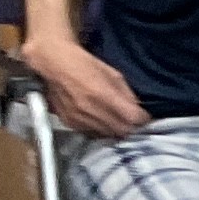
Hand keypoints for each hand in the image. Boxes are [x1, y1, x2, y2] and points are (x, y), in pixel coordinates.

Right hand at [22, 29, 151, 139]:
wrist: (53, 65)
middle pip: (122, 131)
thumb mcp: (113, 74)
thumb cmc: (85, 64)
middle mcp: (90, 110)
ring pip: (108, 135)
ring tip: (118, 121)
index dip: (143, 120)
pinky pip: (92, 134)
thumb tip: (138, 111)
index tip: (145, 117)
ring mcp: (79, 119)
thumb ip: (127, 94)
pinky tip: (102, 121)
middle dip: (132, 127)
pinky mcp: (70, 124)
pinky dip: (101, 130)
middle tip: (134, 122)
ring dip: (116, 130)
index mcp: (103, 95)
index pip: (133, 119)